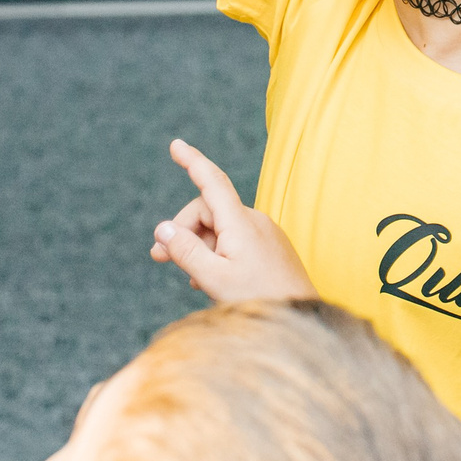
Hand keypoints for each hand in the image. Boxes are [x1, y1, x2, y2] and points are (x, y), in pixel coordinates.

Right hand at [148, 138, 314, 300]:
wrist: (301, 315)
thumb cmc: (259, 298)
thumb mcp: (213, 278)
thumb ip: (186, 252)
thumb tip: (164, 229)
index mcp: (240, 222)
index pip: (212, 181)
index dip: (193, 161)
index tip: (176, 144)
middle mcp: (254, 221)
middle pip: (208, 211)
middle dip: (183, 230)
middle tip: (159, 258)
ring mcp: (265, 233)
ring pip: (220, 228)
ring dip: (200, 246)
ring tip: (193, 279)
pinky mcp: (270, 247)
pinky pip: (236, 240)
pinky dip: (218, 253)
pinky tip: (211, 279)